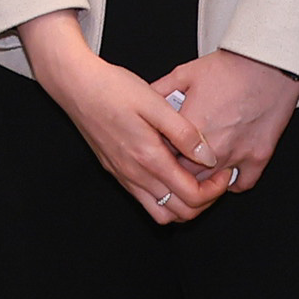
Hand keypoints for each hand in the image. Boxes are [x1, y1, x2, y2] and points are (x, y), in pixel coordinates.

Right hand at [19, 13, 222, 223]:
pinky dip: (164, 196)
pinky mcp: (116, 171)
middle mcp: (134, 174)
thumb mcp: (155, 102)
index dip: (215, 190)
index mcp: (148, 159)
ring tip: (194, 179)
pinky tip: (170, 171)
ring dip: (183, 204)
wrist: (75, 85)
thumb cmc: (111, 89)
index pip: (191, 197)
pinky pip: (144, 199)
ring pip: (160, 213)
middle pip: (179, 213)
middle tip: (214, 179)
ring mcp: (123, 175)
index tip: (222, 172)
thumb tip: (208, 156)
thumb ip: (184, 133)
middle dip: (204, 201)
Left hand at [151, 49, 298, 194]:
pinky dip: (232, 182)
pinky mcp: (258, 158)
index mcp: (189, 128)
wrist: (269, 65)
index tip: (160, 150)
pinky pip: (242, 184)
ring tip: (198, 168)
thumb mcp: (185, 74)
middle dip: (178, 172)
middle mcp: (212, 148)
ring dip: (203, 180)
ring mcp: (237, 155)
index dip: (159, 155)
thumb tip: (142, 101)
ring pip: (211, 186)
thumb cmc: (229, 67)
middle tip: (178, 162)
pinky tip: (225, 171)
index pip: (163, 158)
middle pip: (185, 177)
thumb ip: (160, 91)